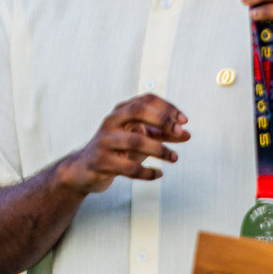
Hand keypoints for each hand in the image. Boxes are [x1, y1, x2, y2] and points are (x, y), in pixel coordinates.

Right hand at [56, 94, 190, 194]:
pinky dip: (147, 172)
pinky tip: (158, 174)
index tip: (184, 120)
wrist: (85, 168)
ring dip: (160, 150)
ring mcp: (105, 141)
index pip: (145, 99)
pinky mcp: (101, 162)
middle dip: (162, 119)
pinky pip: (128, 168)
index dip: (167, 107)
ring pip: (135, 141)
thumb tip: (187, 134)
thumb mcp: (140, 137)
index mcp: (120, 112)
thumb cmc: (117, 149)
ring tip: (174, 158)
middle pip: (137, 111)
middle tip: (180, 132)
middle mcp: (111, 122)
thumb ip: (163, 134)